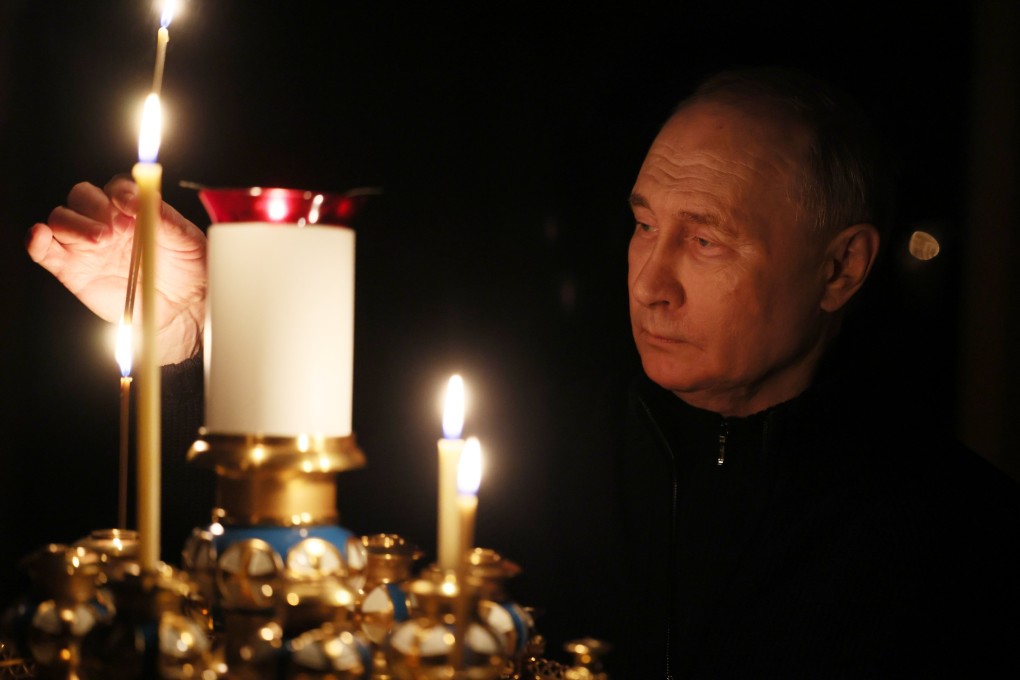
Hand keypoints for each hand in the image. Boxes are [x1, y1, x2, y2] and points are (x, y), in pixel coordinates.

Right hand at [26, 175, 206, 364]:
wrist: (182, 308)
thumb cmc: (188, 270)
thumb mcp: (188, 241)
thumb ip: (165, 218)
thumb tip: (141, 198)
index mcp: (134, 208)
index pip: (117, 186)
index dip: (121, 191)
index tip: (130, 204)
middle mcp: (105, 220)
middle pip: (83, 196)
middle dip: (95, 207)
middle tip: (116, 230)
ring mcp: (85, 243)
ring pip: (61, 218)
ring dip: (74, 224)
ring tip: (101, 242)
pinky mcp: (70, 268)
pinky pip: (44, 250)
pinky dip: (37, 241)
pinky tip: (41, 237)